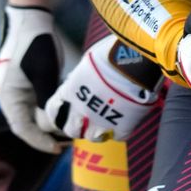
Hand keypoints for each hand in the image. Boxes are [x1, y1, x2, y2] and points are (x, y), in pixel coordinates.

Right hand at [0, 4, 64, 151]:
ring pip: (39, 115)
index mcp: (9, 98)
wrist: (31, 19)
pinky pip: (44, 103)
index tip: (57, 149)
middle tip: (73, 140)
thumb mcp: (43, 72)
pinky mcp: (34, 84)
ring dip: (55, 123)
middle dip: (50, 135)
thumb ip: (46, 98)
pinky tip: (73, 111)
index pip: (22, 129)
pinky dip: (57, 110)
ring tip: (76, 128)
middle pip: (31, 125)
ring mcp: (24, 91)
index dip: (39, 141)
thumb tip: (55, 122)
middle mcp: (14, 98)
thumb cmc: (33, 44)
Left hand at [38, 32, 163, 141]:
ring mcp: (101, 122)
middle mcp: (81, 111)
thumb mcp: (88, 63)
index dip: (61, 113)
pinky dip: (120, 129)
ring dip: (99, 130)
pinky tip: (126, 118)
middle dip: (79, 125)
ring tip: (108, 119)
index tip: (68, 110)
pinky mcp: (122, 127)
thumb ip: (81, 79)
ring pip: (93, 137)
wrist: (136, 60)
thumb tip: (80, 82)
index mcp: (70, 92)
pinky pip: (118, 136)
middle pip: (72, 129)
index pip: (54, 112)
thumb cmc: (113, 53)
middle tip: (90, 117)